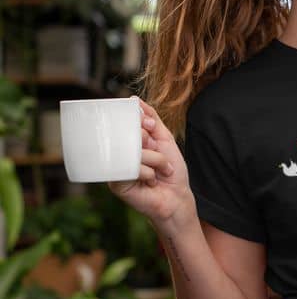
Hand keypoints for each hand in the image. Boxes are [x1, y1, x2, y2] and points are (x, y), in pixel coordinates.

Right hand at [108, 99, 193, 227]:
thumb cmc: (171, 172)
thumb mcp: (165, 140)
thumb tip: (134, 100)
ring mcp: (116, 167)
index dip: (138, 120)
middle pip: (127, 133)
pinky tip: (150, 182)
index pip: (126, 122)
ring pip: (133, 151)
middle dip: (147, 141)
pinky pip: (132, 168)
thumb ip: (153, 119)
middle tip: (158, 151)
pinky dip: (148, 173)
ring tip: (161, 171)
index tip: (150, 126)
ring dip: (156, 159)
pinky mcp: (116, 183)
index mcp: (128, 142)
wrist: (177, 198)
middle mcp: (120, 153)